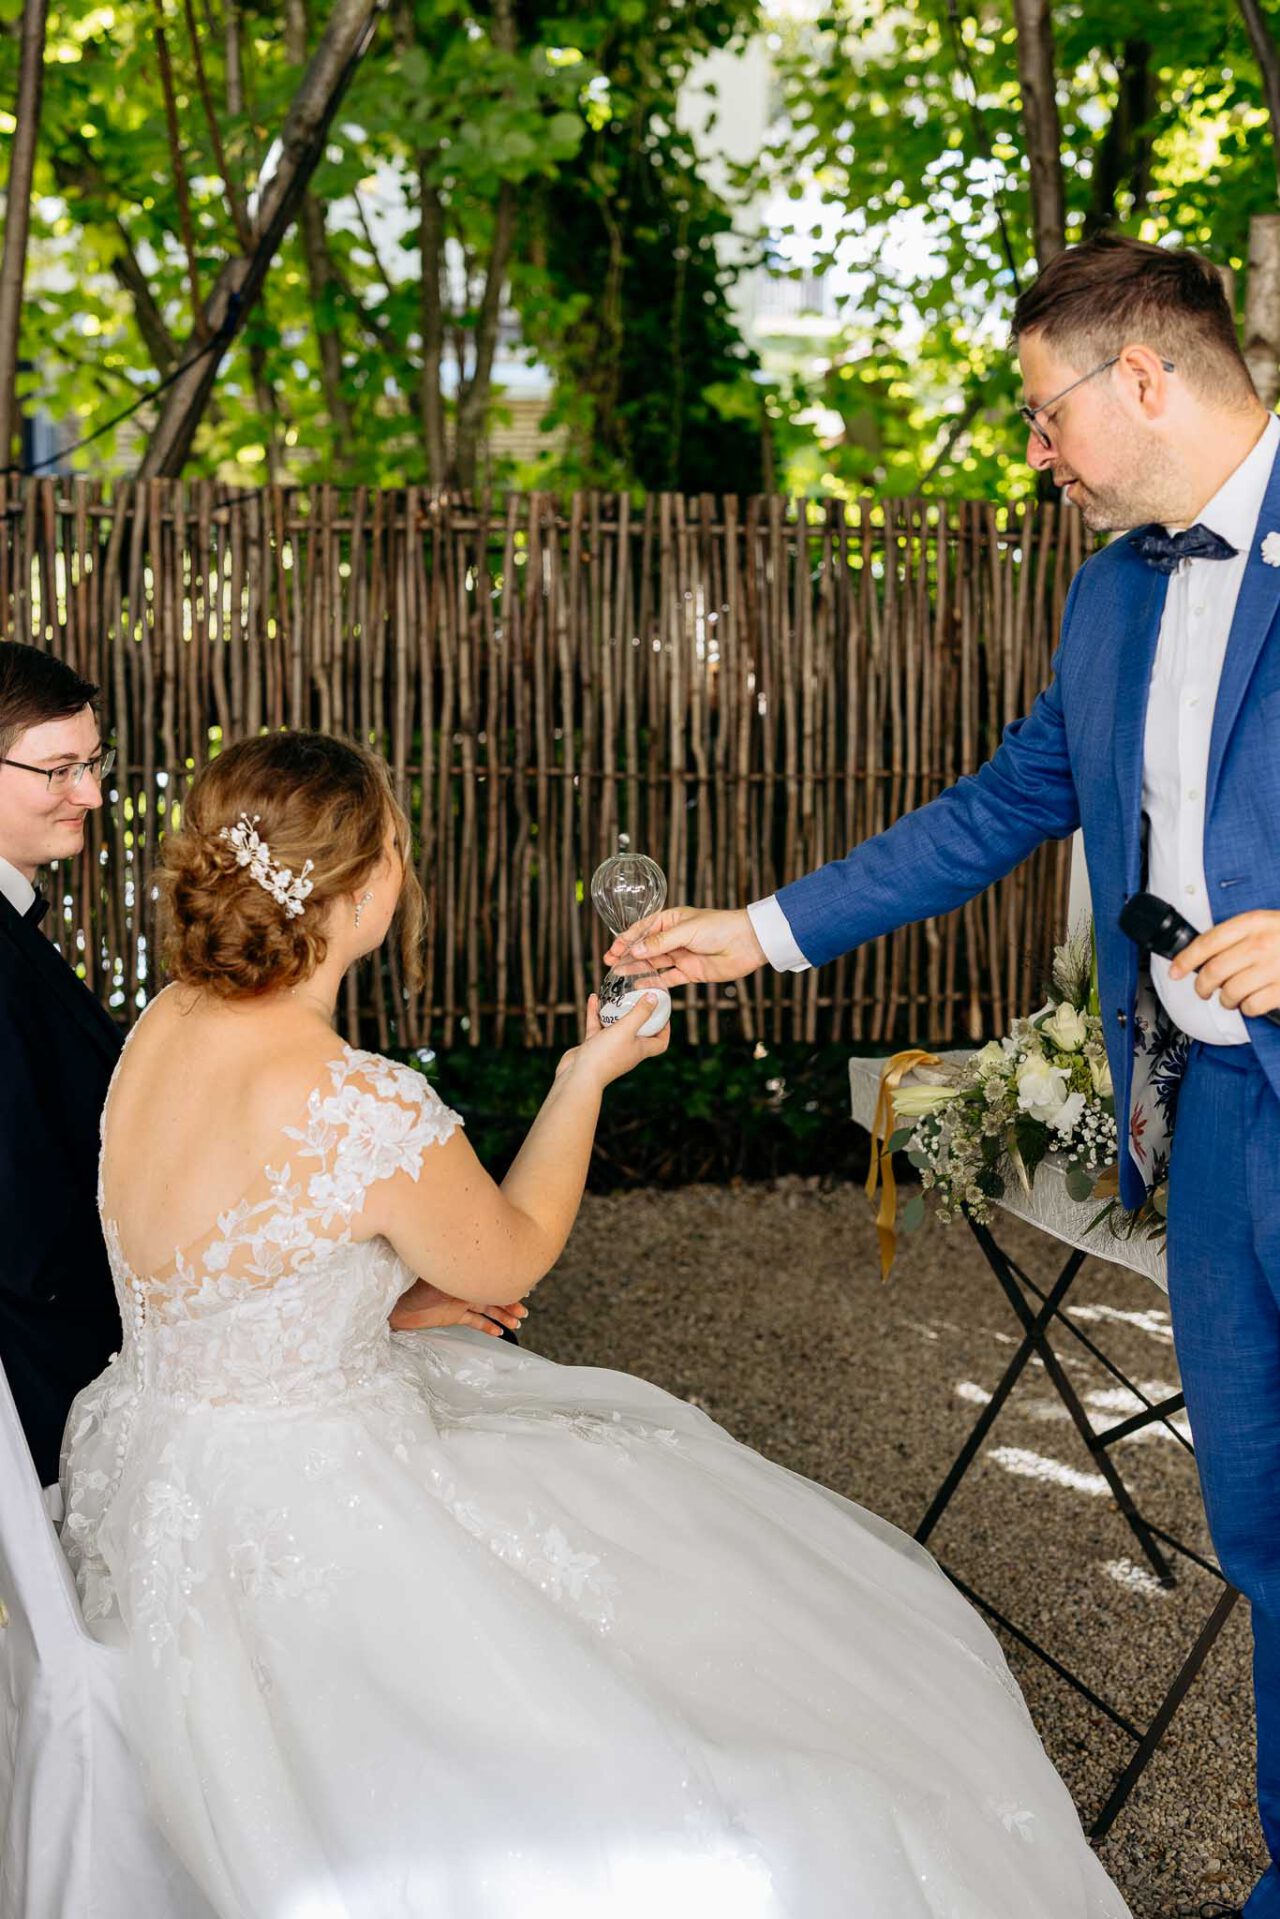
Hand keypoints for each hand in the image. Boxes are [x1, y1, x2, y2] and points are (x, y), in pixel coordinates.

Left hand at [389, 1278, 527, 1336]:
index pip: (487, 1274)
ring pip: (487, 1306)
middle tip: (524, 1311)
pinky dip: (487, 1325)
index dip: (504, 1281)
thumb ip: (450, 1273)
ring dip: (503, 1314)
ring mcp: (458, 1300)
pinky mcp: (452, 1315)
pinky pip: (475, 1320)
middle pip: (491, 1292)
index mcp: (460, 1272)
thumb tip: (470, 1267)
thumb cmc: (405, 1288)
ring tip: (518, 1321)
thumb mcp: (431, 1278)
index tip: (522, 1288)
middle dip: (509, 1301)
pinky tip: (500, 1332)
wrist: (388, 1307)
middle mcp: (462, 1285)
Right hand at [557, 991, 670, 1091]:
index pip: (660, 1043)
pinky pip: (597, 1026)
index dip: (665, 1030)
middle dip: (639, 1015)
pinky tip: (594, 998)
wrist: (578, 1076)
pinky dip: (596, 1013)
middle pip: (638, 1033)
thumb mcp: (626, 1029)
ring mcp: (609, 1049)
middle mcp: (627, 1050)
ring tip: (616, 996)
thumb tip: (654, 997)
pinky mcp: (593, 1046)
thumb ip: (641, 1013)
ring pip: (615, 1027)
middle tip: (638, 998)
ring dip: (616, 1012)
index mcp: (639, 1050)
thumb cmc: (605, 1055)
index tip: (663, 1014)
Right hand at [602, 906, 765, 988]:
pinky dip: (654, 982)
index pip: (644, 929)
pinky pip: (668, 979)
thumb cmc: (720, 927)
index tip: (614, 948)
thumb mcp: (687, 931)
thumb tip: (635, 949)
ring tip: (618, 974)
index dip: (627, 938)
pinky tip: (640, 986)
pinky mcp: (690, 972)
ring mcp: (681, 956)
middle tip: (610, 963)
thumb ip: (661, 943)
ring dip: (636, 969)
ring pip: (653, 964)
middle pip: (645, 948)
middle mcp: (675, 938)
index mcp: (672, 920)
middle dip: (627, 955)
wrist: (748, 943)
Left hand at [1168, 910, 1279, 1016]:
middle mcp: (1260, 944)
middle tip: (1203, 990)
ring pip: (1230, 991)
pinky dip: (1247, 1008)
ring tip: (1232, 998)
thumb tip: (1206, 954)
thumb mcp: (1266, 923)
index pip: (1207, 942)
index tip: (1175, 971)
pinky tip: (1251, 1001)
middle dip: (1202, 986)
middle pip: (1213, 970)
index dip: (1185, 960)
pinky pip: (1251, 1006)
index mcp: (1253, 923)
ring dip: (1225, 1000)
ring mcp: (1272, 967)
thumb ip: (1238, 934)